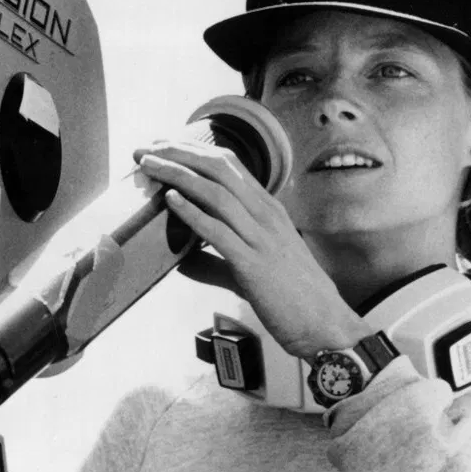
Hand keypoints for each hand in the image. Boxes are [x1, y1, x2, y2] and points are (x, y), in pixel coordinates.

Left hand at [134, 140, 371, 360]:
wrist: (325, 326)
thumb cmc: (291, 298)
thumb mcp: (250, 270)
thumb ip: (214, 263)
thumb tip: (180, 262)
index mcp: (267, 209)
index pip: (228, 164)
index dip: (193, 150)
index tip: (162, 146)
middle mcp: (266, 214)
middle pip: (218, 168)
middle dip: (179, 152)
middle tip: (145, 148)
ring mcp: (262, 237)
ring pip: (215, 193)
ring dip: (178, 174)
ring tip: (149, 165)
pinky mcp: (255, 263)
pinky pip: (219, 231)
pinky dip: (192, 212)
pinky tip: (171, 200)